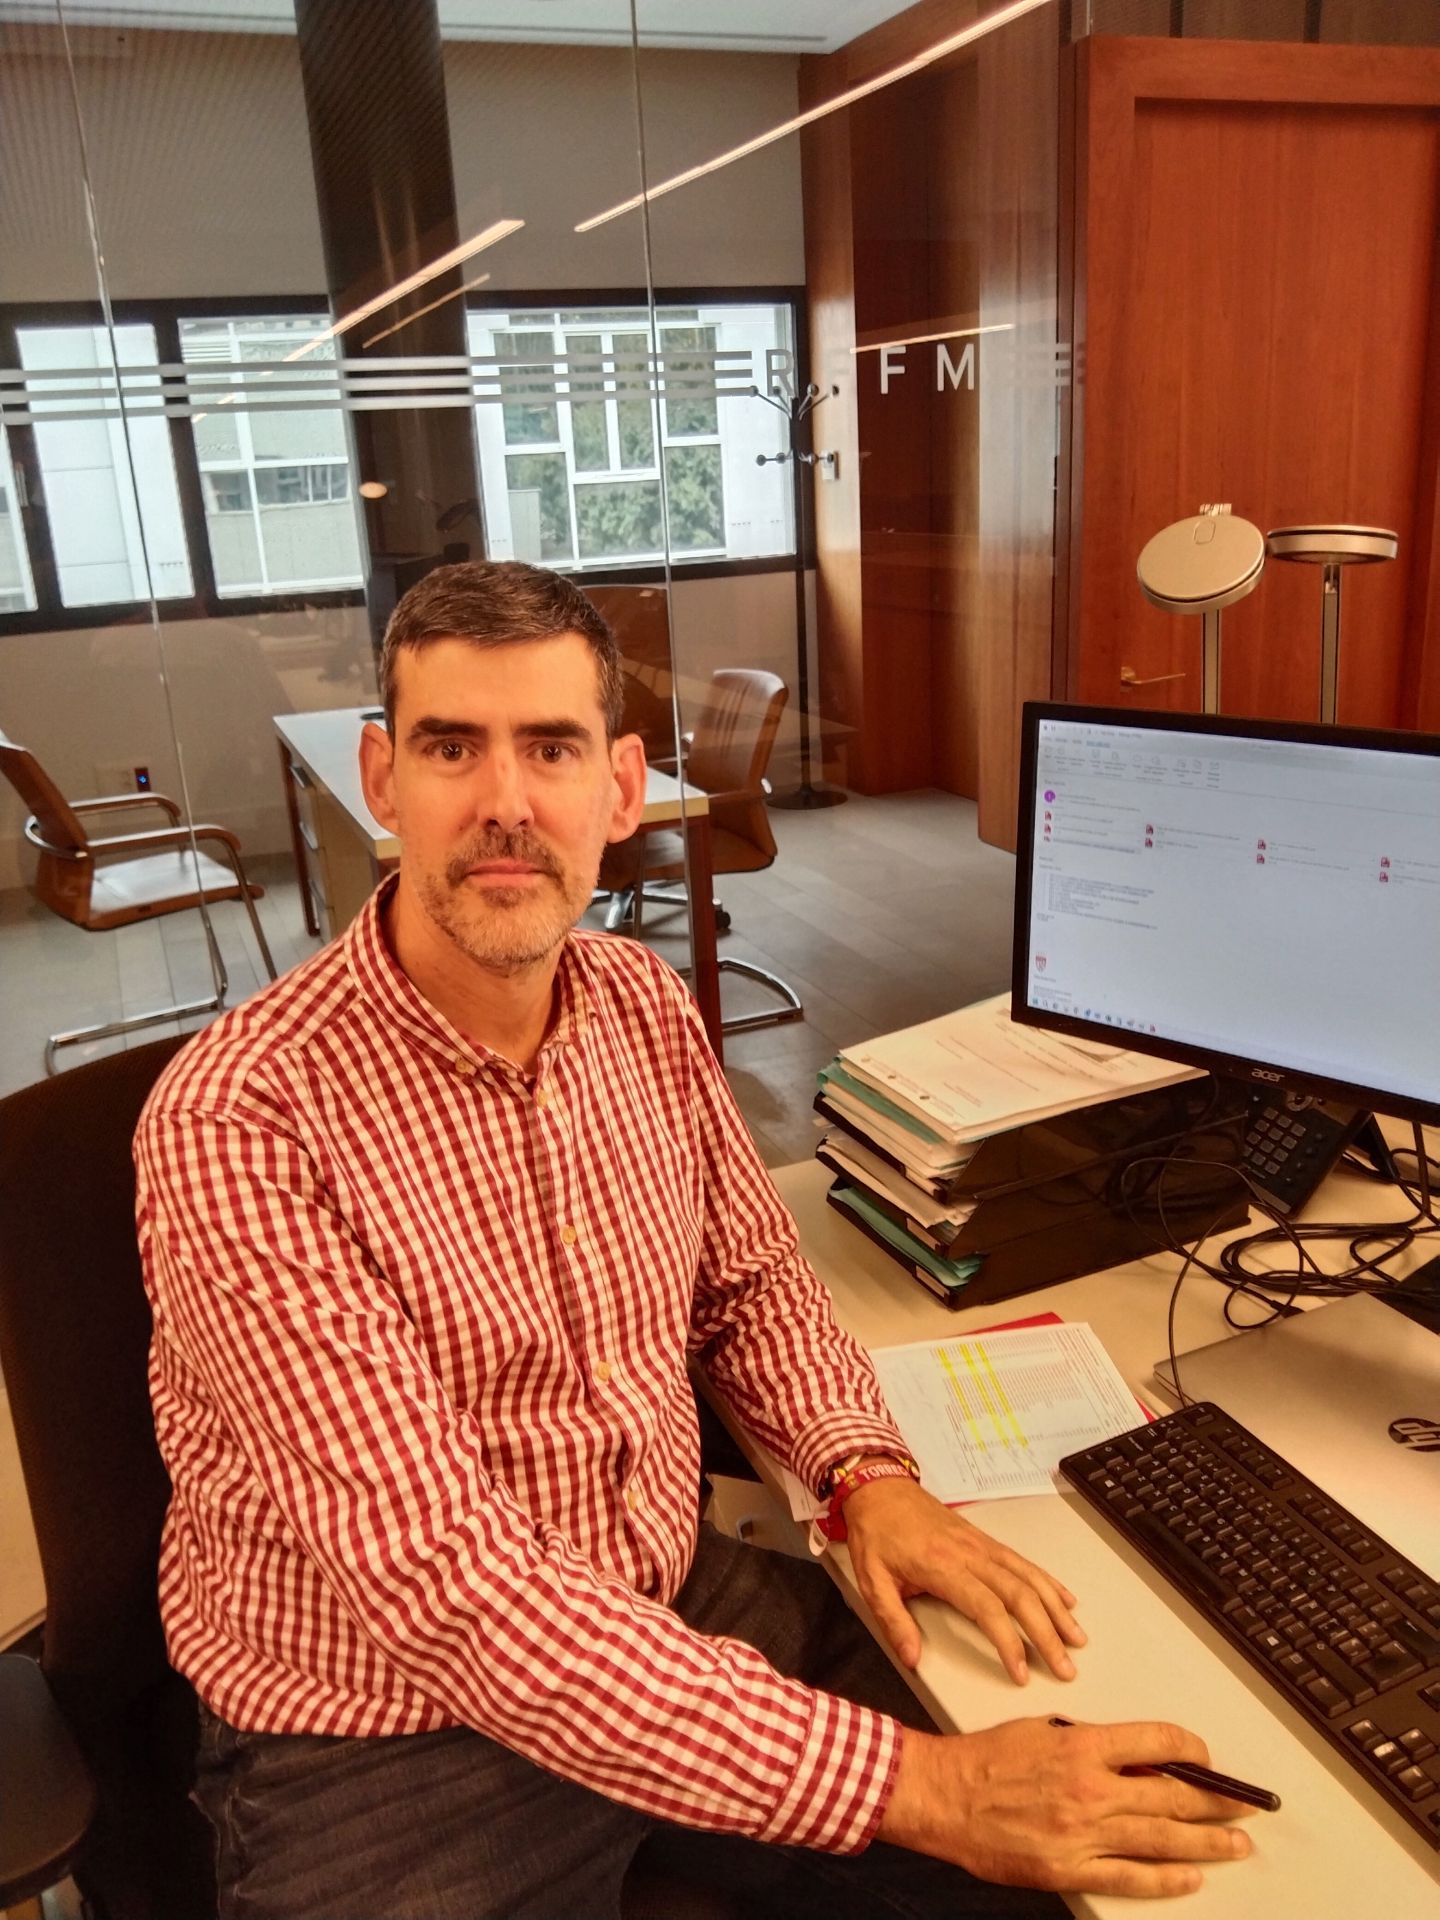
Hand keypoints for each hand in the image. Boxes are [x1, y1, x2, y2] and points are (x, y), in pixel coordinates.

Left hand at [841, 1475, 1083, 1682]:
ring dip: (1056, 1608)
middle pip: (1020, 1595)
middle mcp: (970, 1554)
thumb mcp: (871, 1579)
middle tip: (1065, 1666)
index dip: (1009, 1643)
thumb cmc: (876, 1532)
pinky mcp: (984, 1538)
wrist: (880, 1486)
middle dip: (1047, 1633)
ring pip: (1029, 1576)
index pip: (988, 1609)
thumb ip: (893, 1621)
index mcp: (943, 1566)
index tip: (1022, 1672)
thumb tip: (912, 1658)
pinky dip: (1048, 1581)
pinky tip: (1064, 1598)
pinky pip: (1023, 1561)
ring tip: (1075, 1638)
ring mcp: (981, 1544)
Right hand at [877, 1716, 1255, 1898]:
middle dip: (1215, 1800)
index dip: (1190, 1749)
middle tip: (1245, 1805)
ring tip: (1236, 1844)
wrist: (944, 1796)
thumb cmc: (987, 1758)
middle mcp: (1090, 1790)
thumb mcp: (1042, 1730)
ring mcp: (1083, 1834)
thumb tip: (1135, 1758)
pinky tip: (1190, 1877)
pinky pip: (1129, 1878)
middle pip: (1170, 1794)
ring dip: (1206, 1842)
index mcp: (1083, 1747)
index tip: (1205, 1755)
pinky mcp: (1070, 1869)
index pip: (1156, 1743)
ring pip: (1161, 1838)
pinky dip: (1165, 1879)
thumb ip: (1090, 1744)